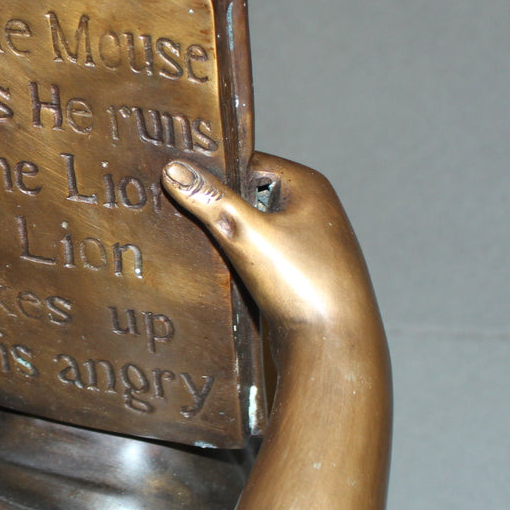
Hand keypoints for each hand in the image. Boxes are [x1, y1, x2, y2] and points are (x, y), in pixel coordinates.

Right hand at [162, 154, 376, 333]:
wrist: (335, 346)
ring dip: (228, 237)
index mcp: (308, 185)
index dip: (215, 175)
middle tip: (183, 217)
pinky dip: (240, 258)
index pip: (248, 163)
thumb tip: (174, 170)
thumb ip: (210, 201)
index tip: (181, 184)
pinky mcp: (301, 269)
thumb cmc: (302, 284)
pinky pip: (260, 252)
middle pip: (249, 195)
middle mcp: (313, 207)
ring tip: (200, 246)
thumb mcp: (246, 235)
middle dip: (219, 208)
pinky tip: (221, 271)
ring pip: (253, 226)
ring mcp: (308, 240)